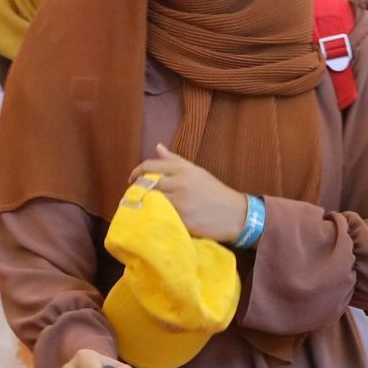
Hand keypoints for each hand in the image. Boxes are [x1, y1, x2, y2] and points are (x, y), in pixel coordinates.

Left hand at [129, 145, 245, 243]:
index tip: (131, 181)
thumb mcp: (196, 172)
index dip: (136, 173)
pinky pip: (160, 217)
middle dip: (137, 191)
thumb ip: (175, 161)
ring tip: (142, 208)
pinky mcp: (182, 220)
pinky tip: (153, 219)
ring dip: (143, 205)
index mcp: (183, 169)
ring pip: (150, 202)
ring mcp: (180, 203)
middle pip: (146, 185)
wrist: (236, 214)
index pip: (149, 167)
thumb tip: (157, 147)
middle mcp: (180, 183)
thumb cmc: (215, 193)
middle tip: (134, 197)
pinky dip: (153, 218)